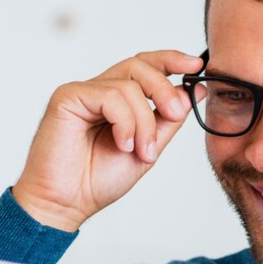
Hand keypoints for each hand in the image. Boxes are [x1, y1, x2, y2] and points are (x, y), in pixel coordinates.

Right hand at [11, 49, 204, 231]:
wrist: (66, 203)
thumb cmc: (97, 180)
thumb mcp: (147, 149)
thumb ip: (168, 120)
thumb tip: (192, 91)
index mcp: (117, 101)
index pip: (145, 67)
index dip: (171, 60)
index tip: (196, 65)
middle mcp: (99, 91)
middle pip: (139, 66)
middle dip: (164, 88)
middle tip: (175, 114)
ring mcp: (83, 92)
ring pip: (128, 86)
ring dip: (144, 121)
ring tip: (141, 150)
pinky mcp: (68, 97)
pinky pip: (110, 97)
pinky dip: (124, 122)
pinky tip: (121, 144)